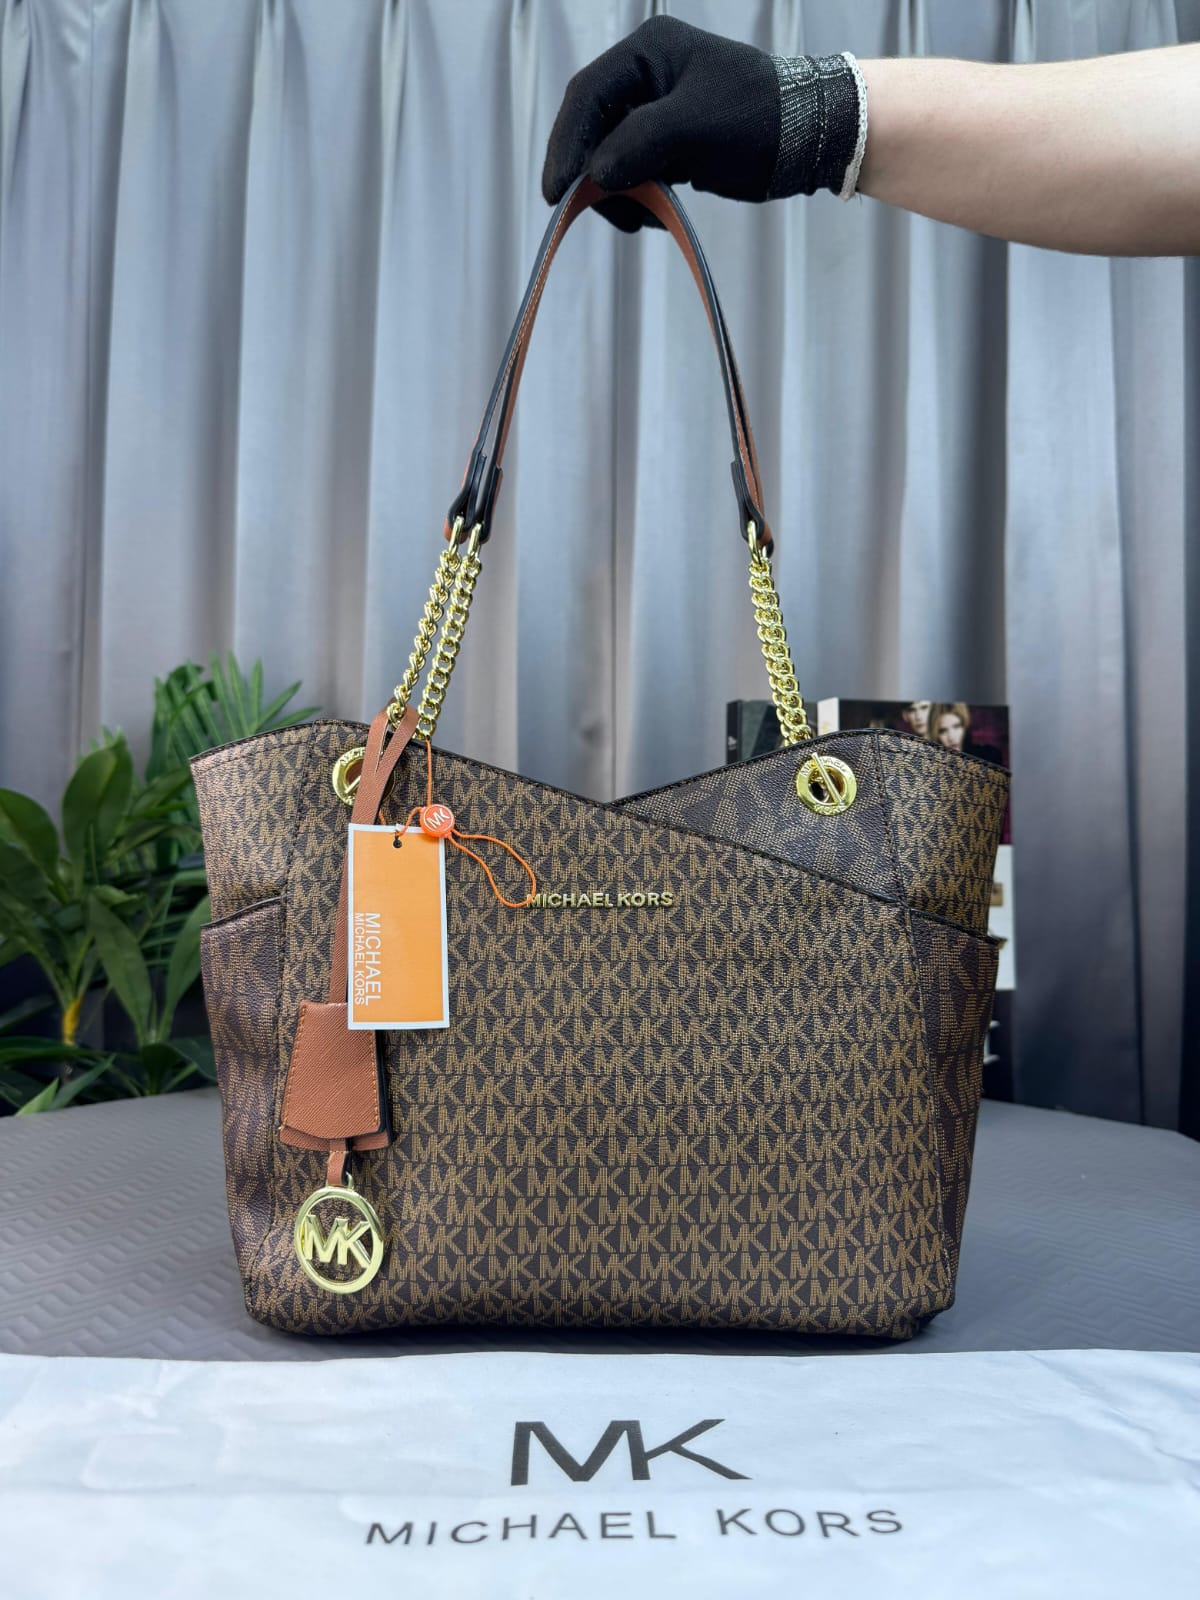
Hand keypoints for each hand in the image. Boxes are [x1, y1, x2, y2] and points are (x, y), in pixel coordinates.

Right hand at [542, 16, 865, 230]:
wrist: (810, 138)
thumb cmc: (757, 117)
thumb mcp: (695, 126)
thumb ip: (639, 143)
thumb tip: (595, 173)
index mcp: (647, 53)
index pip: (587, 95)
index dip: (565, 143)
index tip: (556, 190)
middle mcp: (646, 76)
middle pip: (592, 126)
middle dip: (589, 172)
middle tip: (588, 211)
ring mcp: (655, 111)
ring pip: (609, 155)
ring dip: (614, 192)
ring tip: (638, 218)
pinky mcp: (668, 142)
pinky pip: (633, 171)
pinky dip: (635, 196)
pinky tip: (653, 214)